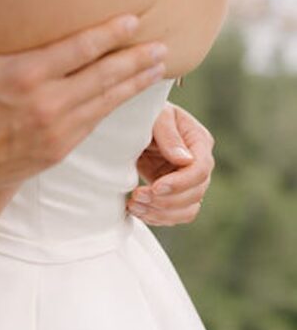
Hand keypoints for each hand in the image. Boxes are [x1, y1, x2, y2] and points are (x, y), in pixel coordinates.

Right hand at [0, 0, 167, 212]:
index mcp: (23, 76)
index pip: (80, 49)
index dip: (110, 33)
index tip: (134, 19)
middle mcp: (46, 106)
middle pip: (104, 78)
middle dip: (136, 60)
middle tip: (163, 46)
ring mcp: (52, 134)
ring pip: (104, 105)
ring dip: (132, 87)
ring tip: (157, 71)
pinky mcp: (51, 155)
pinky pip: (90, 128)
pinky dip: (110, 110)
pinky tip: (120, 100)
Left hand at [128, 103, 214, 225]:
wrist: (129, 122)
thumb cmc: (144, 112)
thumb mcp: (155, 116)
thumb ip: (168, 134)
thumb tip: (185, 161)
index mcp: (199, 140)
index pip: (200, 169)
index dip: (180, 183)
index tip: (155, 187)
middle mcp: (198, 163)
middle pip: (195, 193)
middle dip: (165, 200)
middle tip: (137, 197)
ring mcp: (187, 180)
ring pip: (187, 210)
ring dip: (160, 213)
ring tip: (134, 205)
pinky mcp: (173, 192)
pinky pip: (174, 214)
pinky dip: (157, 217)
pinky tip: (137, 210)